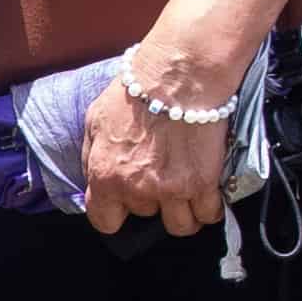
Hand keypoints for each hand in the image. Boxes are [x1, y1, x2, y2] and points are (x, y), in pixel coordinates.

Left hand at [75, 51, 231, 237]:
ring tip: (185, 192)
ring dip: (183, 211)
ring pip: (181, 226)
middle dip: (151, 198)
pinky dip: (209, 206)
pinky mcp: (203, 183)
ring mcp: (172, 189)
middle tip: (159, 173)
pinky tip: (207, 190)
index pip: (105, 221)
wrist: (178, 75)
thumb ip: (91, 156)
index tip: (124, 204)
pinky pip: (209, 214)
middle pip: (145, 216)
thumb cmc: (136, 91)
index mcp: (105, 176)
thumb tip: (93, 179)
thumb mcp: (94, 119)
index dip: (115, 213)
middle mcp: (138, 189)